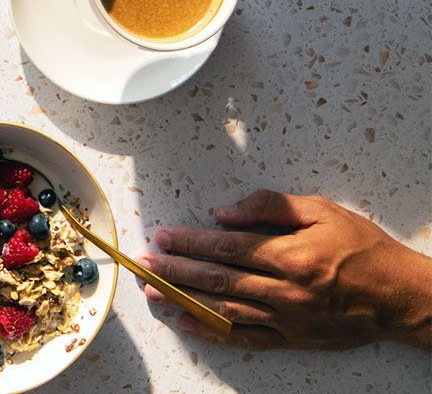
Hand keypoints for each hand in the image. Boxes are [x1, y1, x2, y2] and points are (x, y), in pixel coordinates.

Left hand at [139, 190, 431, 349]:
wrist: (401, 297)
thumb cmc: (363, 248)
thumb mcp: (323, 212)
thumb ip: (271, 207)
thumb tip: (224, 211)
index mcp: (291, 255)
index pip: (227, 247)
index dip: (191, 241)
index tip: (162, 236)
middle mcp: (286, 290)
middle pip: (218, 280)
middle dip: (176, 271)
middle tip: (144, 265)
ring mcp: (289, 318)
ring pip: (226, 310)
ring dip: (185, 301)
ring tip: (154, 293)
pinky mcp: (294, 339)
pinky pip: (247, 338)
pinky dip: (214, 333)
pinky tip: (189, 324)